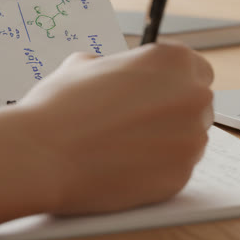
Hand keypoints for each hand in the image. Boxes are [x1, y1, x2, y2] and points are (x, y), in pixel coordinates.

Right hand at [15, 43, 214, 214]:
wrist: (42, 156)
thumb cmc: (60, 108)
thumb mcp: (84, 65)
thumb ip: (114, 66)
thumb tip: (113, 73)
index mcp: (174, 62)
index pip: (195, 68)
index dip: (172, 80)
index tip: (155, 90)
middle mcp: (193, 98)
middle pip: (197, 104)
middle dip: (173, 111)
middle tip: (138, 120)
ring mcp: (191, 141)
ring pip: (190, 139)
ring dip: (167, 141)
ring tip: (125, 145)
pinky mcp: (180, 178)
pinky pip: (178, 169)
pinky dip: (157, 169)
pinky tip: (125, 165)